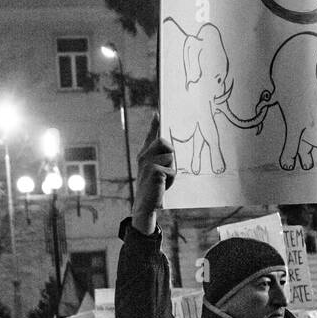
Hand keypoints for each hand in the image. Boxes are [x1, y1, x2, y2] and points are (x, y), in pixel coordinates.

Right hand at [132, 114, 175, 232]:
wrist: (145, 203)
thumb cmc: (153, 187)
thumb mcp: (155, 171)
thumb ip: (160, 159)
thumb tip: (171, 150)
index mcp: (144, 155)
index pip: (150, 137)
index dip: (153, 125)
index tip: (156, 113)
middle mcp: (144, 156)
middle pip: (164, 142)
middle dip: (170, 153)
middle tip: (166, 168)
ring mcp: (148, 163)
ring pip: (171, 159)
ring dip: (172, 171)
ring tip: (163, 181)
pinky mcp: (154, 171)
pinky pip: (172, 171)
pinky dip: (171, 180)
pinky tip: (162, 186)